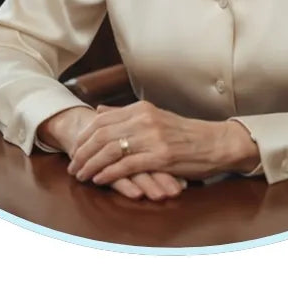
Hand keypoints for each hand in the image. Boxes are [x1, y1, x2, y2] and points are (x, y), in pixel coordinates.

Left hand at [36, 106, 184, 199]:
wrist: (214, 143)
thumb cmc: (184, 133)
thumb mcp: (153, 117)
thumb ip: (125, 115)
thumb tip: (99, 111)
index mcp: (141, 109)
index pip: (102, 120)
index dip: (84, 136)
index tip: (74, 149)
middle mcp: (144, 119)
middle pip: (101, 134)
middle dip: (83, 152)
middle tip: (72, 166)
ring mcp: (152, 137)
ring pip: (110, 150)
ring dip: (91, 165)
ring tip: (81, 175)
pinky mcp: (160, 157)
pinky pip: (126, 165)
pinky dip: (109, 174)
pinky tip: (100, 179)